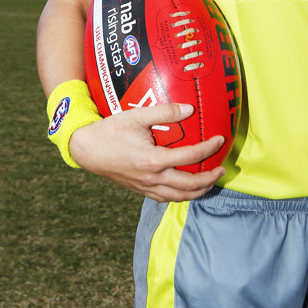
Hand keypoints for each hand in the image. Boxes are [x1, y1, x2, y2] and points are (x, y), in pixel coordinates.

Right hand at [69, 102, 226, 201]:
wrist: (86, 149)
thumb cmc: (110, 130)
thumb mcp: (137, 116)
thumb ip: (164, 112)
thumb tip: (189, 109)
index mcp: (153, 160)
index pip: (190, 157)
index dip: (208, 149)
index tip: (220, 140)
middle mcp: (151, 178)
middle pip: (189, 185)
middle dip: (209, 179)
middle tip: (222, 169)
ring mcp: (145, 187)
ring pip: (178, 197)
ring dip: (197, 191)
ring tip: (210, 183)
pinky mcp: (139, 190)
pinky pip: (165, 198)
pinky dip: (180, 195)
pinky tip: (186, 188)